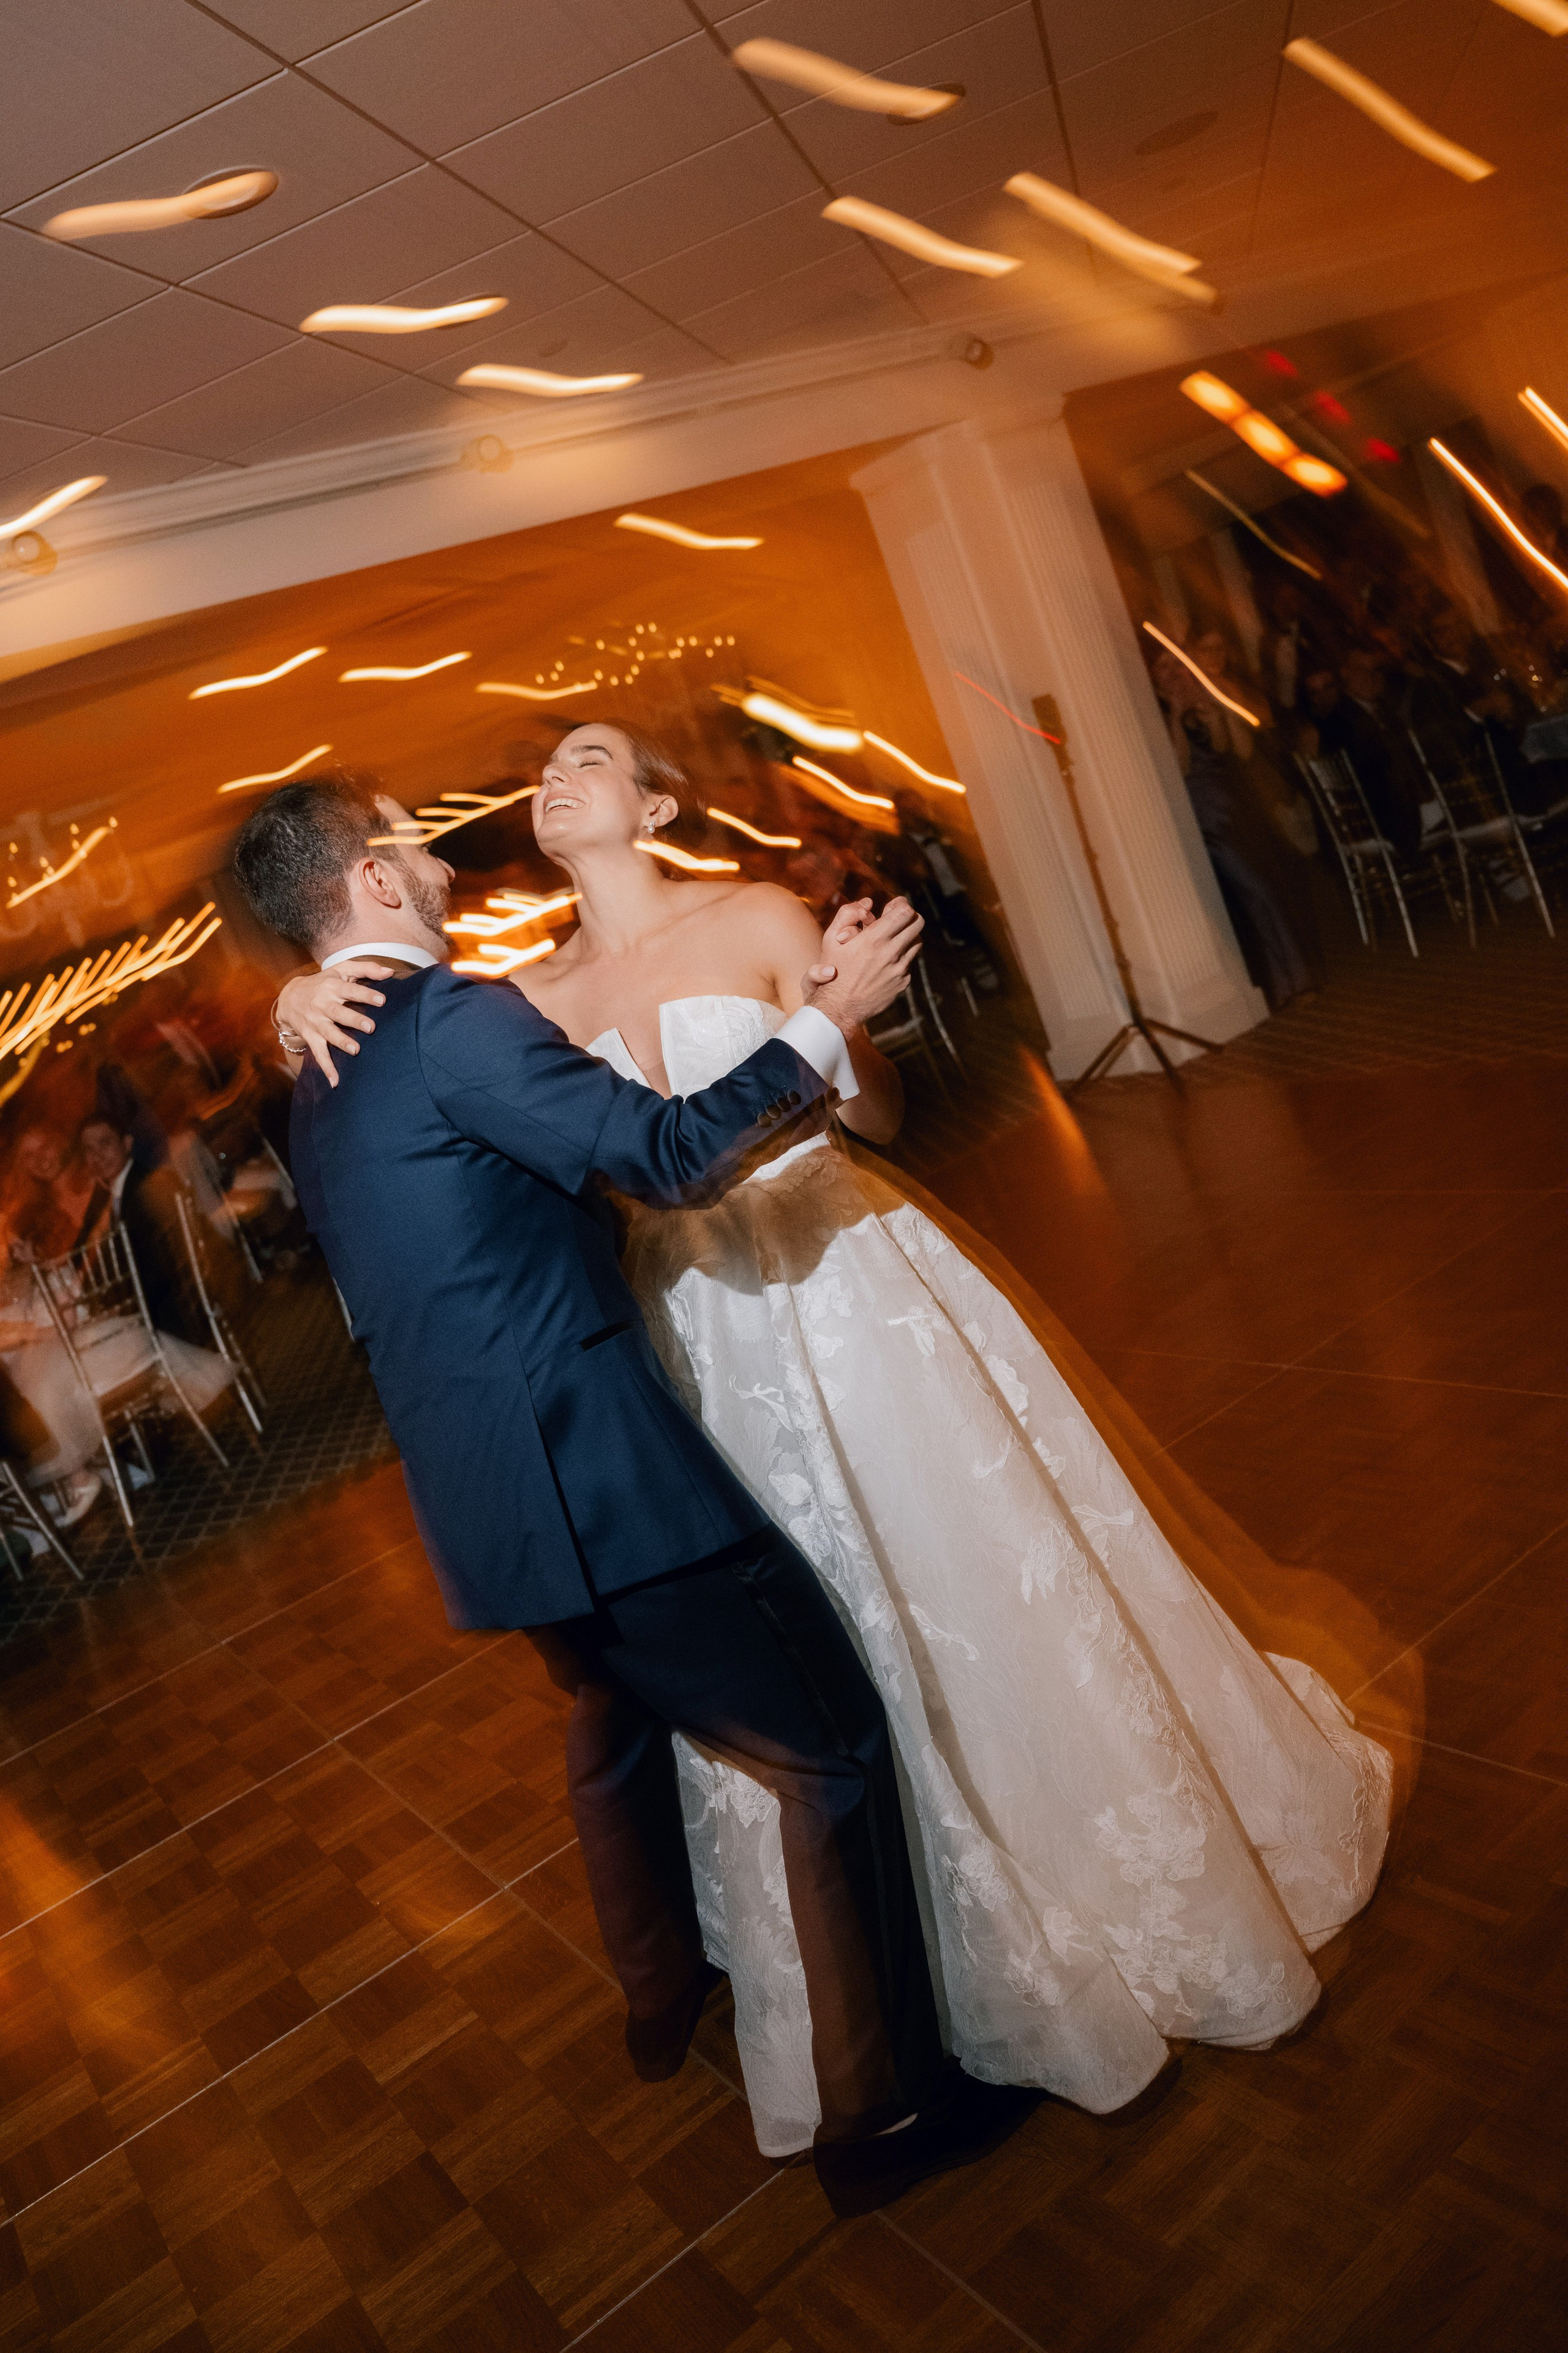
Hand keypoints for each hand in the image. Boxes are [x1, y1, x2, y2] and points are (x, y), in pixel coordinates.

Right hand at [277, 962, 392, 1087]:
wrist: (289, 997)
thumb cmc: (323, 982)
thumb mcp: (341, 970)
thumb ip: (365, 968)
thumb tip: (389, 972)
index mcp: (332, 987)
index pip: (350, 990)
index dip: (365, 995)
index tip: (382, 1001)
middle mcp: (322, 1005)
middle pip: (339, 1013)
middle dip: (354, 1020)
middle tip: (371, 1027)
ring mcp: (316, 1022)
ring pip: (329, 1033)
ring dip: (341, 1042)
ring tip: (355, 1050)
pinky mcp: (311, 1037)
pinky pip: (319, 1053)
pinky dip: (326, 1068)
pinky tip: (335, 1082)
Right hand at [801, 896, 922, 1034]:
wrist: (838, 1009)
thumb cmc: (832, 972)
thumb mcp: (831, 939)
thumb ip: (847, 915)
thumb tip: (867, 903)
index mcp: (874, 939)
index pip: (904, 912)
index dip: (902, 905)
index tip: (894, 905)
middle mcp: (891, 953)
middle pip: (917, 924)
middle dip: (910, 916)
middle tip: (899, 917)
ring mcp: (899, 969)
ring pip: (917, 942)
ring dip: (908, 935)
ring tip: (894, 937)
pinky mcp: (902, 982)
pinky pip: (909, 962)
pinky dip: (902, 956)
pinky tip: (887, 960)